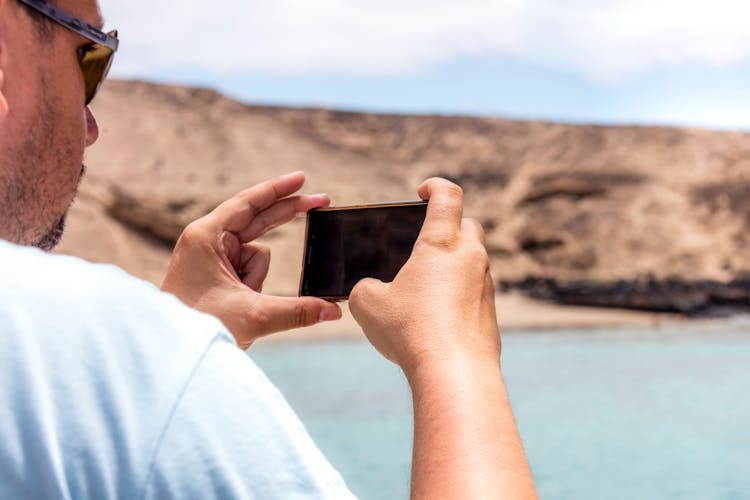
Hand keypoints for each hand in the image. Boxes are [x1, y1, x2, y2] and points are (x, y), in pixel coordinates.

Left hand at [161, 172, 341, 347]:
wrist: (170, 351)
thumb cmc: (197, 328)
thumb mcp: (252, 316)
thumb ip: (297, 311)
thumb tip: (334, 310)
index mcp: (206, 237)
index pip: (248, 203)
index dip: (278, 189)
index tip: (302, 177)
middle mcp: (208, 241)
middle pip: (258, 219)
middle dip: (289, 214)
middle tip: (323, 202)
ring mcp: (213, 258)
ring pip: (257, 256)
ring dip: (258, 279)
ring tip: (241, 301)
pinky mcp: (217, 274)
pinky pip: (250, 272)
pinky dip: (253, 286)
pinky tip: (240, 305)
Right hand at [349, 178, 499, 374]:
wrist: (454, 373)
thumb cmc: (411, 331)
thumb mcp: (368, 304)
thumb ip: (365, 288)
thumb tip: (371, 291)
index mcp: (441, 243)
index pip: (448, 196)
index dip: (435, 186)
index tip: (423, 191)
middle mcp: (471, 259)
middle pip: (469, 226)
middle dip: (450, 226)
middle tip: (426, 241)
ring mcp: (485, 287)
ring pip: (474, 262)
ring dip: (454, 265)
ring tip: (426, 285)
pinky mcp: (490, 315)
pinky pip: (475, 294)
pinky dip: (459, 296)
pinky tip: (437, 317)